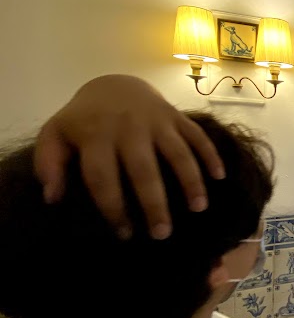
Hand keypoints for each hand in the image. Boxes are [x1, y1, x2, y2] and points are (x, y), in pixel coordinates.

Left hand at [34, 75, 224, 238]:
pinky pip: (197, 135)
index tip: (125, 233)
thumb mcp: (55, 135)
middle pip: (143, 170)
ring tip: (198, 208)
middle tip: (163, 234)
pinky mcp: (176, 116)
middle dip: (154, 204)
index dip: (113, 208)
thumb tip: (52, 198)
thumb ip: (49, 163)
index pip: (103, 178)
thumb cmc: (84, 120)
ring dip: (190, 181)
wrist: (112, 84)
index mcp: (96, 136)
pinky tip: (219, 177)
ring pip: (177, 153)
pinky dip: (210, 154)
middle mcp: (128, 128)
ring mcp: (156, 120)